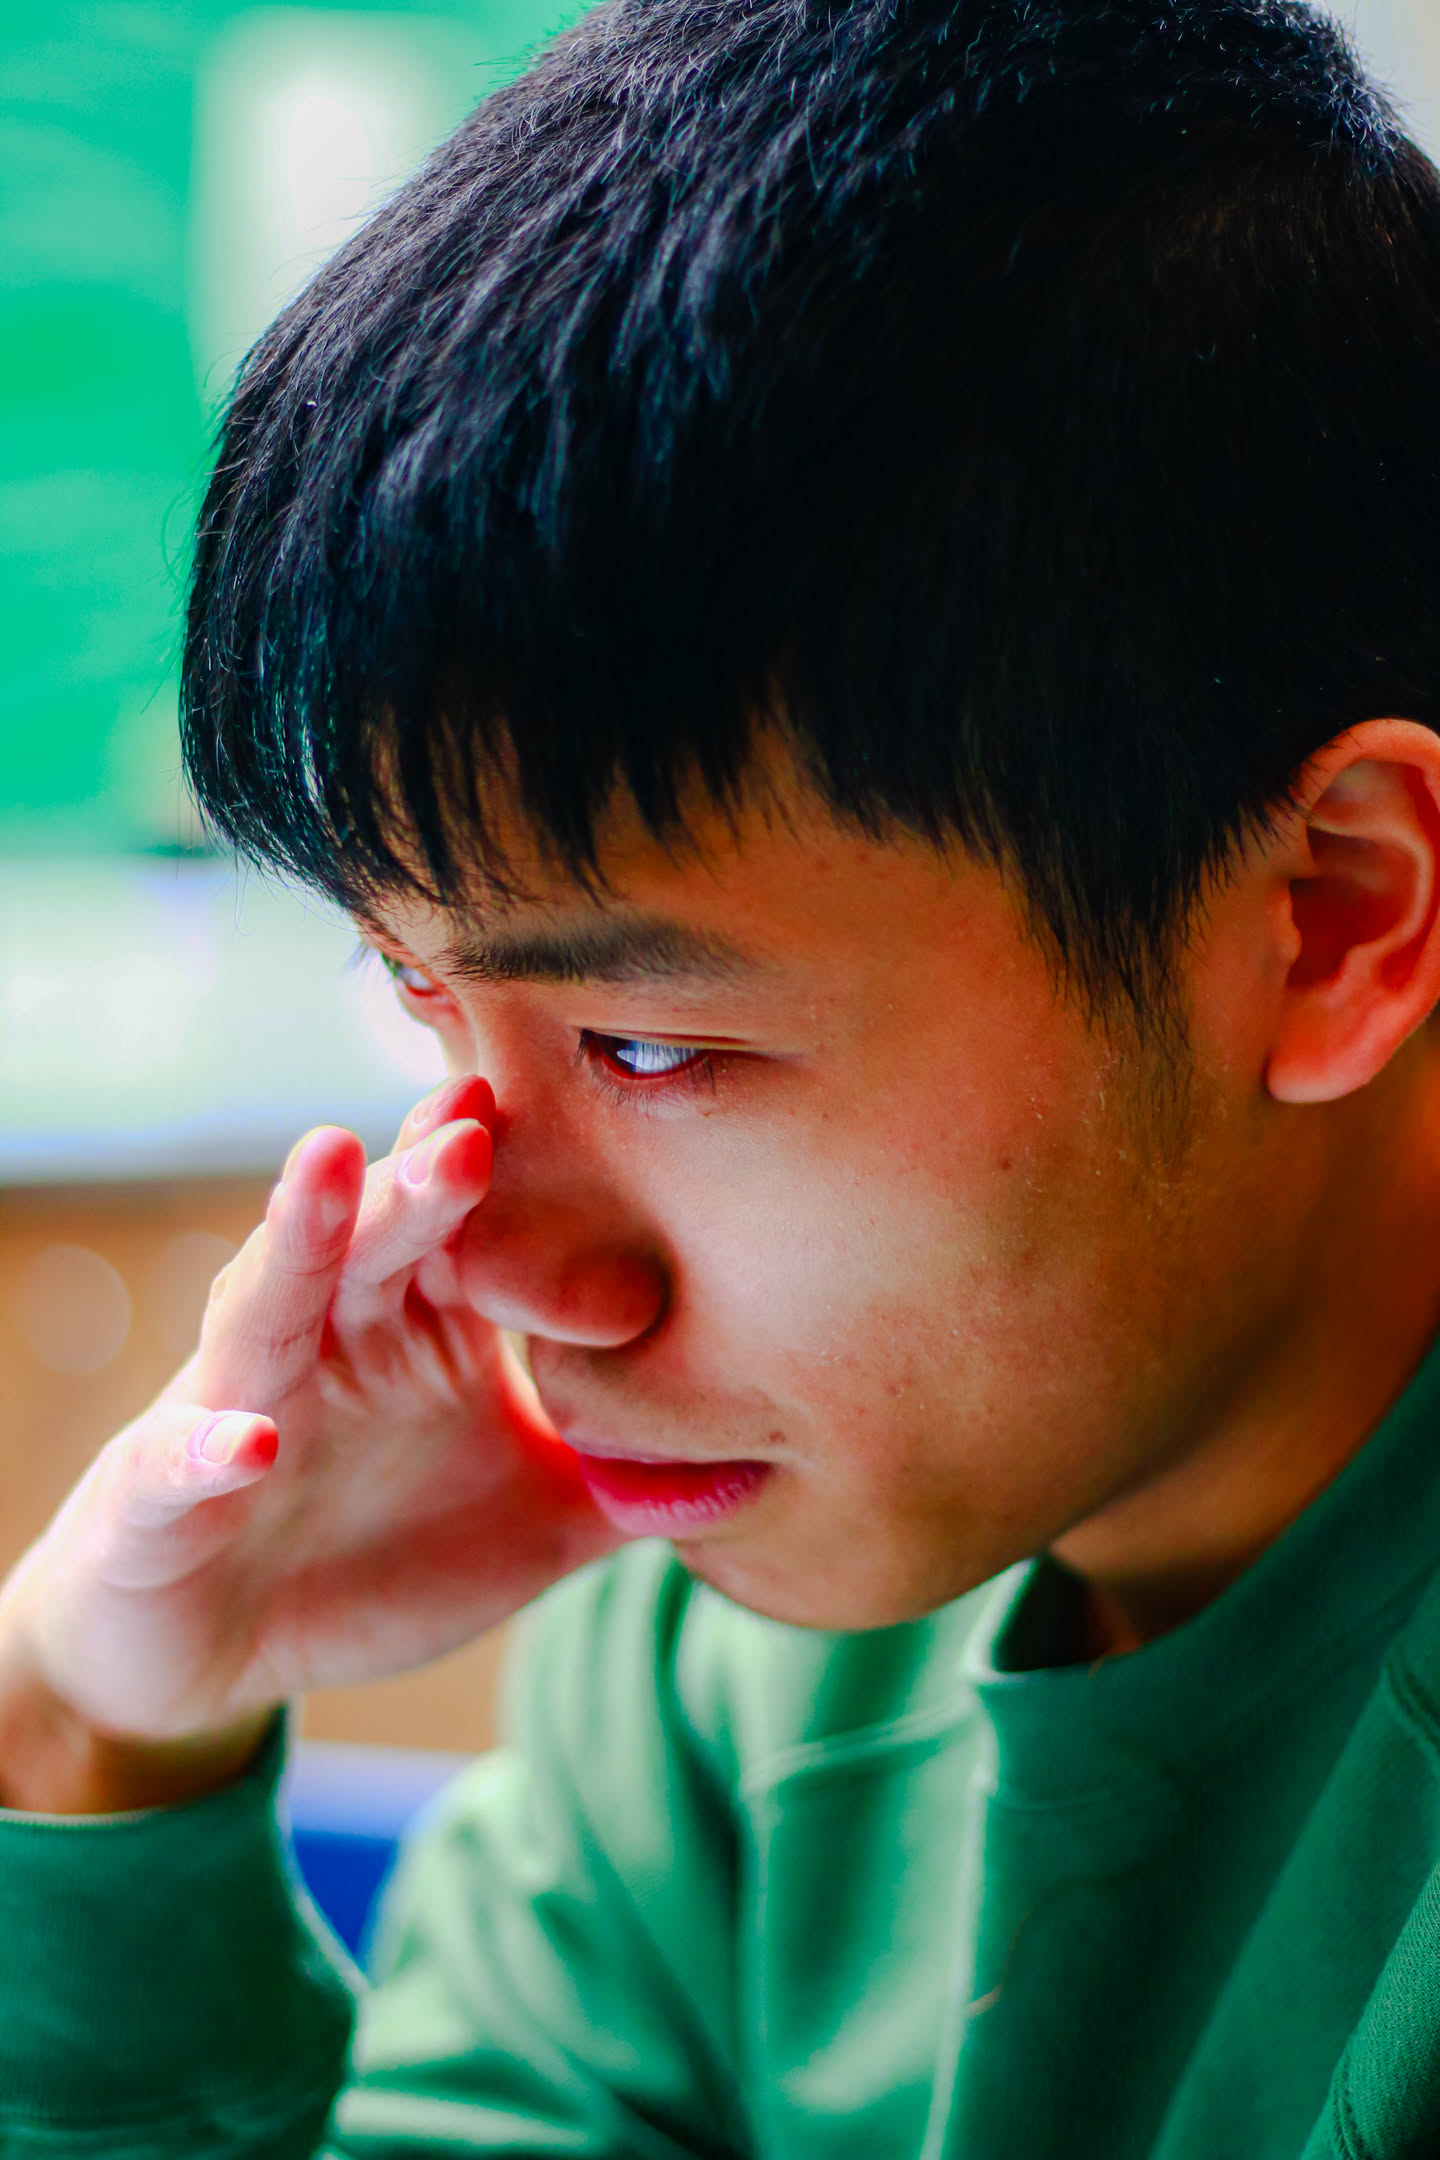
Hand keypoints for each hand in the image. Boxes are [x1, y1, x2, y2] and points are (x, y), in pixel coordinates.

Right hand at [0, 1077, 622, 1789]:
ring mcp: (236, 1401)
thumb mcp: (530, 1526)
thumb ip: (629, 1490)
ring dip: (297, 1236)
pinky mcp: (158, 1492)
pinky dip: (209, 1447)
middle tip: (475, 1121)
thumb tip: (766, 1470)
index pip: (471, 1232)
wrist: (214, 1650)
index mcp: (420, 1326)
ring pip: (266, 1301)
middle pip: (374, 1236)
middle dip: (418, 1177)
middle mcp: (328, 1338)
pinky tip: (249, 1439)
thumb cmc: (376, 1554)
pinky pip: (179, 1459)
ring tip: (330, 1163)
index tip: (594, 1134)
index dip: (520, 1192)